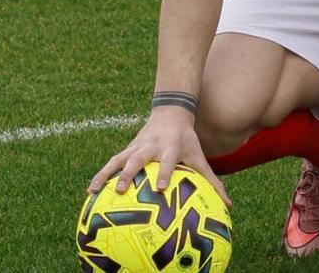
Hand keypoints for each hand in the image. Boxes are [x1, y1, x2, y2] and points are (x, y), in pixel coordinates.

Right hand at [87, 107, 230, 206]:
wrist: (170, 113)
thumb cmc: (187, 141)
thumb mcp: (200, 157)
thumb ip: (212, 181)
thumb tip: (227, 205)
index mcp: (170, 148)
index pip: (166, 160)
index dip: (163, 173)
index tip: (160, 188)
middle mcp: (150, 146)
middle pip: (138, 159)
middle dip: (129, 174)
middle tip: (122, 190)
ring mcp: (136, 147)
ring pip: (118, 160)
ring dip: (106, 174)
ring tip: (94, 191)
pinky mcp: (126, 149)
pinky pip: (111, 162)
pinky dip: (101, 175)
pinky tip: (90, 192)